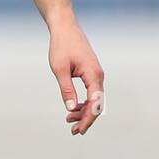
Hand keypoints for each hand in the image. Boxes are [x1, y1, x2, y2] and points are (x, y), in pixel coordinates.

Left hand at [48, 19, 103, 135]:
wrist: (65, 28)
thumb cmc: (62, 46)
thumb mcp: (60, 70)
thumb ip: (66, 89)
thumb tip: (71, 108)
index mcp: (93, 75)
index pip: (94, 103)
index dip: (87, 119)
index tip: (78, 130)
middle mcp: (98, 76)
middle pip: (96, 104)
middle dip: (85, 118)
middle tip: (73, 130)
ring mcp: (95, 75)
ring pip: (93, 99)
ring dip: (83, 111)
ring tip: (69, 120)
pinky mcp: (90, 73)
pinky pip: (90, 92)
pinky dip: (83, 102)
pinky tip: (72, 108)